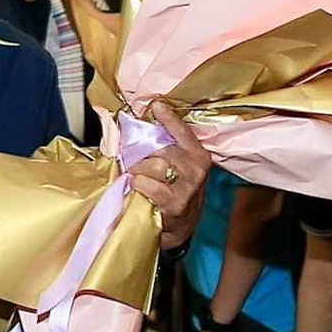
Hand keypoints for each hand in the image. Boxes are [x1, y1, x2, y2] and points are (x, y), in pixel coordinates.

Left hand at [128, 99, 211, 249]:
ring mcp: (188, 186)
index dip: (169, 117)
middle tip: (134, 163)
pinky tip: (139, 189)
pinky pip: (148, 185)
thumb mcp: (177, 168)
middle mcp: (196, 168)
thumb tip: (137, 126)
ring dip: (138, 171)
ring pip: (153, 165)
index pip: (183, 131)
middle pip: (160, 148)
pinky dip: (138, 185)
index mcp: (197, 155)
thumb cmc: (174, 192)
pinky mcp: (175, 203)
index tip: (157, 104)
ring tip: (137, 179)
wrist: (179, 227)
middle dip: (141, 154)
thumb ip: (164, 148)